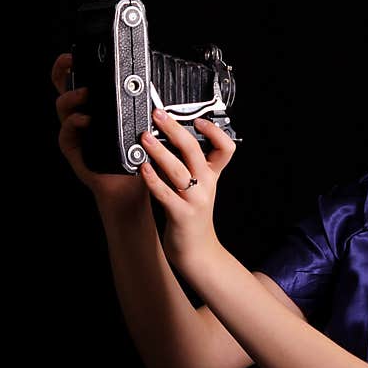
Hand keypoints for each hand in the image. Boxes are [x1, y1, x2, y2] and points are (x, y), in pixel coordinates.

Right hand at [51, 53, 146, 211]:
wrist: (133, 183)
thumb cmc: (137, 154)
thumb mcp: (140, 125)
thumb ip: (136, 104)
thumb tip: (143, 82)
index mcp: (97, 107)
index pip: (80, 80)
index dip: (74, 64)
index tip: (76, 52)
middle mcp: (82, 116)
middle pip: (64, 88)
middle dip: (63, 71)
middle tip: (71, 63)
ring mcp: (75, 132)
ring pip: (63, 108)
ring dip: (72, 97)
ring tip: (85, 94)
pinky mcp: (74, 149)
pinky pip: (66, 134)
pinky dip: (74, 124)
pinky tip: (85, 120)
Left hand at [138, 107, 236, 270]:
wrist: (197, 251)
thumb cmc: (192, 216)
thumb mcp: (199, 188)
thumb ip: (188, 166)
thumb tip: (166, 138)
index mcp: (212, 176)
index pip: (226, 148)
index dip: (214, 132)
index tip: (197, 119)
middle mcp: (206, 185)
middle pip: (196, 151)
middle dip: (175, 129)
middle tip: (158, 116)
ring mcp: (195, 200)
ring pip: (178, 170)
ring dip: (160, 151)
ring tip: (145, 138)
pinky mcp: (181, 215)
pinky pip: (165, 193)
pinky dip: (153, 179)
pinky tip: (142, 168)